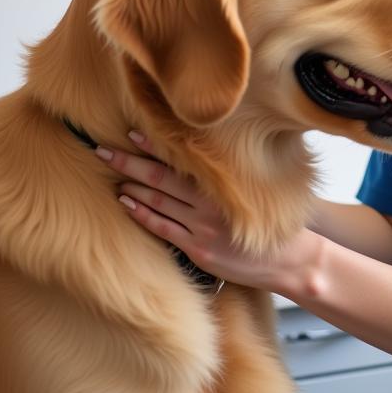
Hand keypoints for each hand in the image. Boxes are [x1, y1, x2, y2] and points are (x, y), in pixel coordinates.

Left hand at [97, 132, 320, 292]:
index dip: (155, 147)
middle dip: (131, 164)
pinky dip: (143, 214)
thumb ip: (225, 177)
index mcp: (224, 185)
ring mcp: (202, 229)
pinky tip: (127, 203)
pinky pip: (163, 229)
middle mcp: (210, 204)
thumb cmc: (270, 220)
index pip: (182, 160)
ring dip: (133, 187)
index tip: (133, 133)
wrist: (287, 259)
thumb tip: (197, 153)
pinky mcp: (198, 250)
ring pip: (159, 202)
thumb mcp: (252, 192)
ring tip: (113, 175)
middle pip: (162, 179)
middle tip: (104, 151)